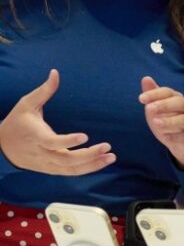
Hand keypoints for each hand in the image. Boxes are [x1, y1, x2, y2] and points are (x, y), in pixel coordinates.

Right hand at [0, 69, 114, 174]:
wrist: (1, 146)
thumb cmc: (17, 121)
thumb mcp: (26, 103)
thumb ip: (44, 90)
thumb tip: (55, 72)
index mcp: (34, 136)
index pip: (52, 142)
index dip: (68, 141)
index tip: (85, 136)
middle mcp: (41, 153)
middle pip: (65, 159)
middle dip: (88, 155)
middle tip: (107, 147)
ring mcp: (46, 164)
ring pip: (70, 169)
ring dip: (92, 165)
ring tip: (111, 157)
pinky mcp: (51, 169)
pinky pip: (70, 172)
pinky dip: (87, 169)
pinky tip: (102, 161)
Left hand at [140, 77, 183, 168]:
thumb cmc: (169, 121)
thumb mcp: (158, 108)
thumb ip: (153, 94)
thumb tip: (146, 78)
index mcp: (178, 100)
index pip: (168, 92)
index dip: (155, 94)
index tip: (141, 98)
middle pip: (179, 103)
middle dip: (164, 105)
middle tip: (148, 109)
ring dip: (170, 121)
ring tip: (156, 123)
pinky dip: (176, 136)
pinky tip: (165, 137)